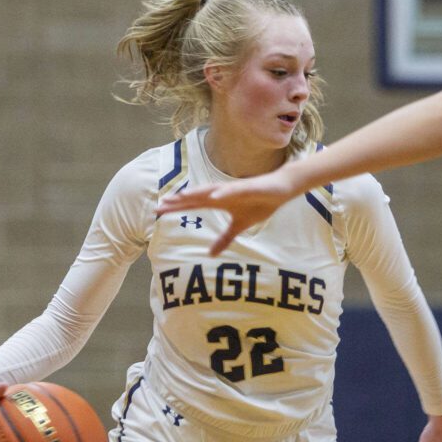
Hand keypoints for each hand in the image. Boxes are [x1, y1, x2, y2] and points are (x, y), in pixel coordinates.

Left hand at [155, 168, 300, 256]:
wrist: (282, 189)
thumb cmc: (260, 204)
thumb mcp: (240, 226)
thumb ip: (225, 239)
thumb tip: (211, 254)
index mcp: (219, 201)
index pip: (193, 205)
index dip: (176, 208)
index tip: (158, 211)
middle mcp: (222, 193)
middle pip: (196, 197)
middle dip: (178, 201)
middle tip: (159, 205)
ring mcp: (234, 189)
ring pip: (211, 191)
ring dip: (195, 194)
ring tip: (180, 197)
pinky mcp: (248, 187)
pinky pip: (234, 190)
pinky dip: (223, 193)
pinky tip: (213, 196)